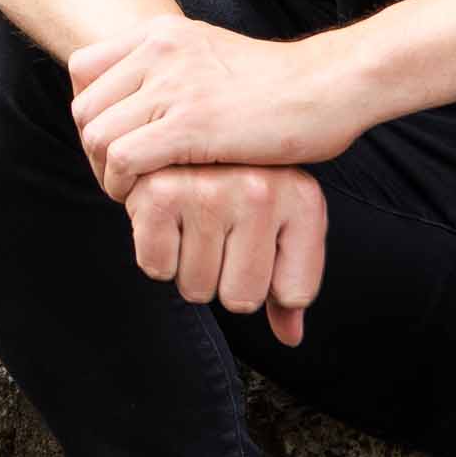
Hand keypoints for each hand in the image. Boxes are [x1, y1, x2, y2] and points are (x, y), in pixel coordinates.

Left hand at [69, 14, 360, 190]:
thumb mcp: (211, 56)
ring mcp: (173, 85)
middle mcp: (159, 51)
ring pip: (97, 135)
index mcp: (160, 32)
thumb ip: (172, 69)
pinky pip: (124, 158)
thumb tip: (138, 101)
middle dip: (94, 150)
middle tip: (121, 178)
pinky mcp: (190, 124)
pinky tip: (146, 199)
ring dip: (107, 173)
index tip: (114, 143)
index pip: (82, 70)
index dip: (90, 113)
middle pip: (84, 107)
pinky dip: (124, 186)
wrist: (330, 87)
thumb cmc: (278, 86)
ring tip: (134, 191)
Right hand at [116, 163, 329, 344]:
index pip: (294, 294)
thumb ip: (289, 284)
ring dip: (187, 267)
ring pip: (197, 288)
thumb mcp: (281, 223)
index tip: (264, 243)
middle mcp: (261, 191)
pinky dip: (154, 253)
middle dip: (224, 277)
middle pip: (242, 298)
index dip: (273, 282)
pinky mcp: (159, 192)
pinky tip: (163, 216)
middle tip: (217, 232)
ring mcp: (210, 190)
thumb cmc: (241, 181)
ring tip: (190, 220)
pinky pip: (157, 268)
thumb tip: (291, 338)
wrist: (183, 118)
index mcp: (302, 198)